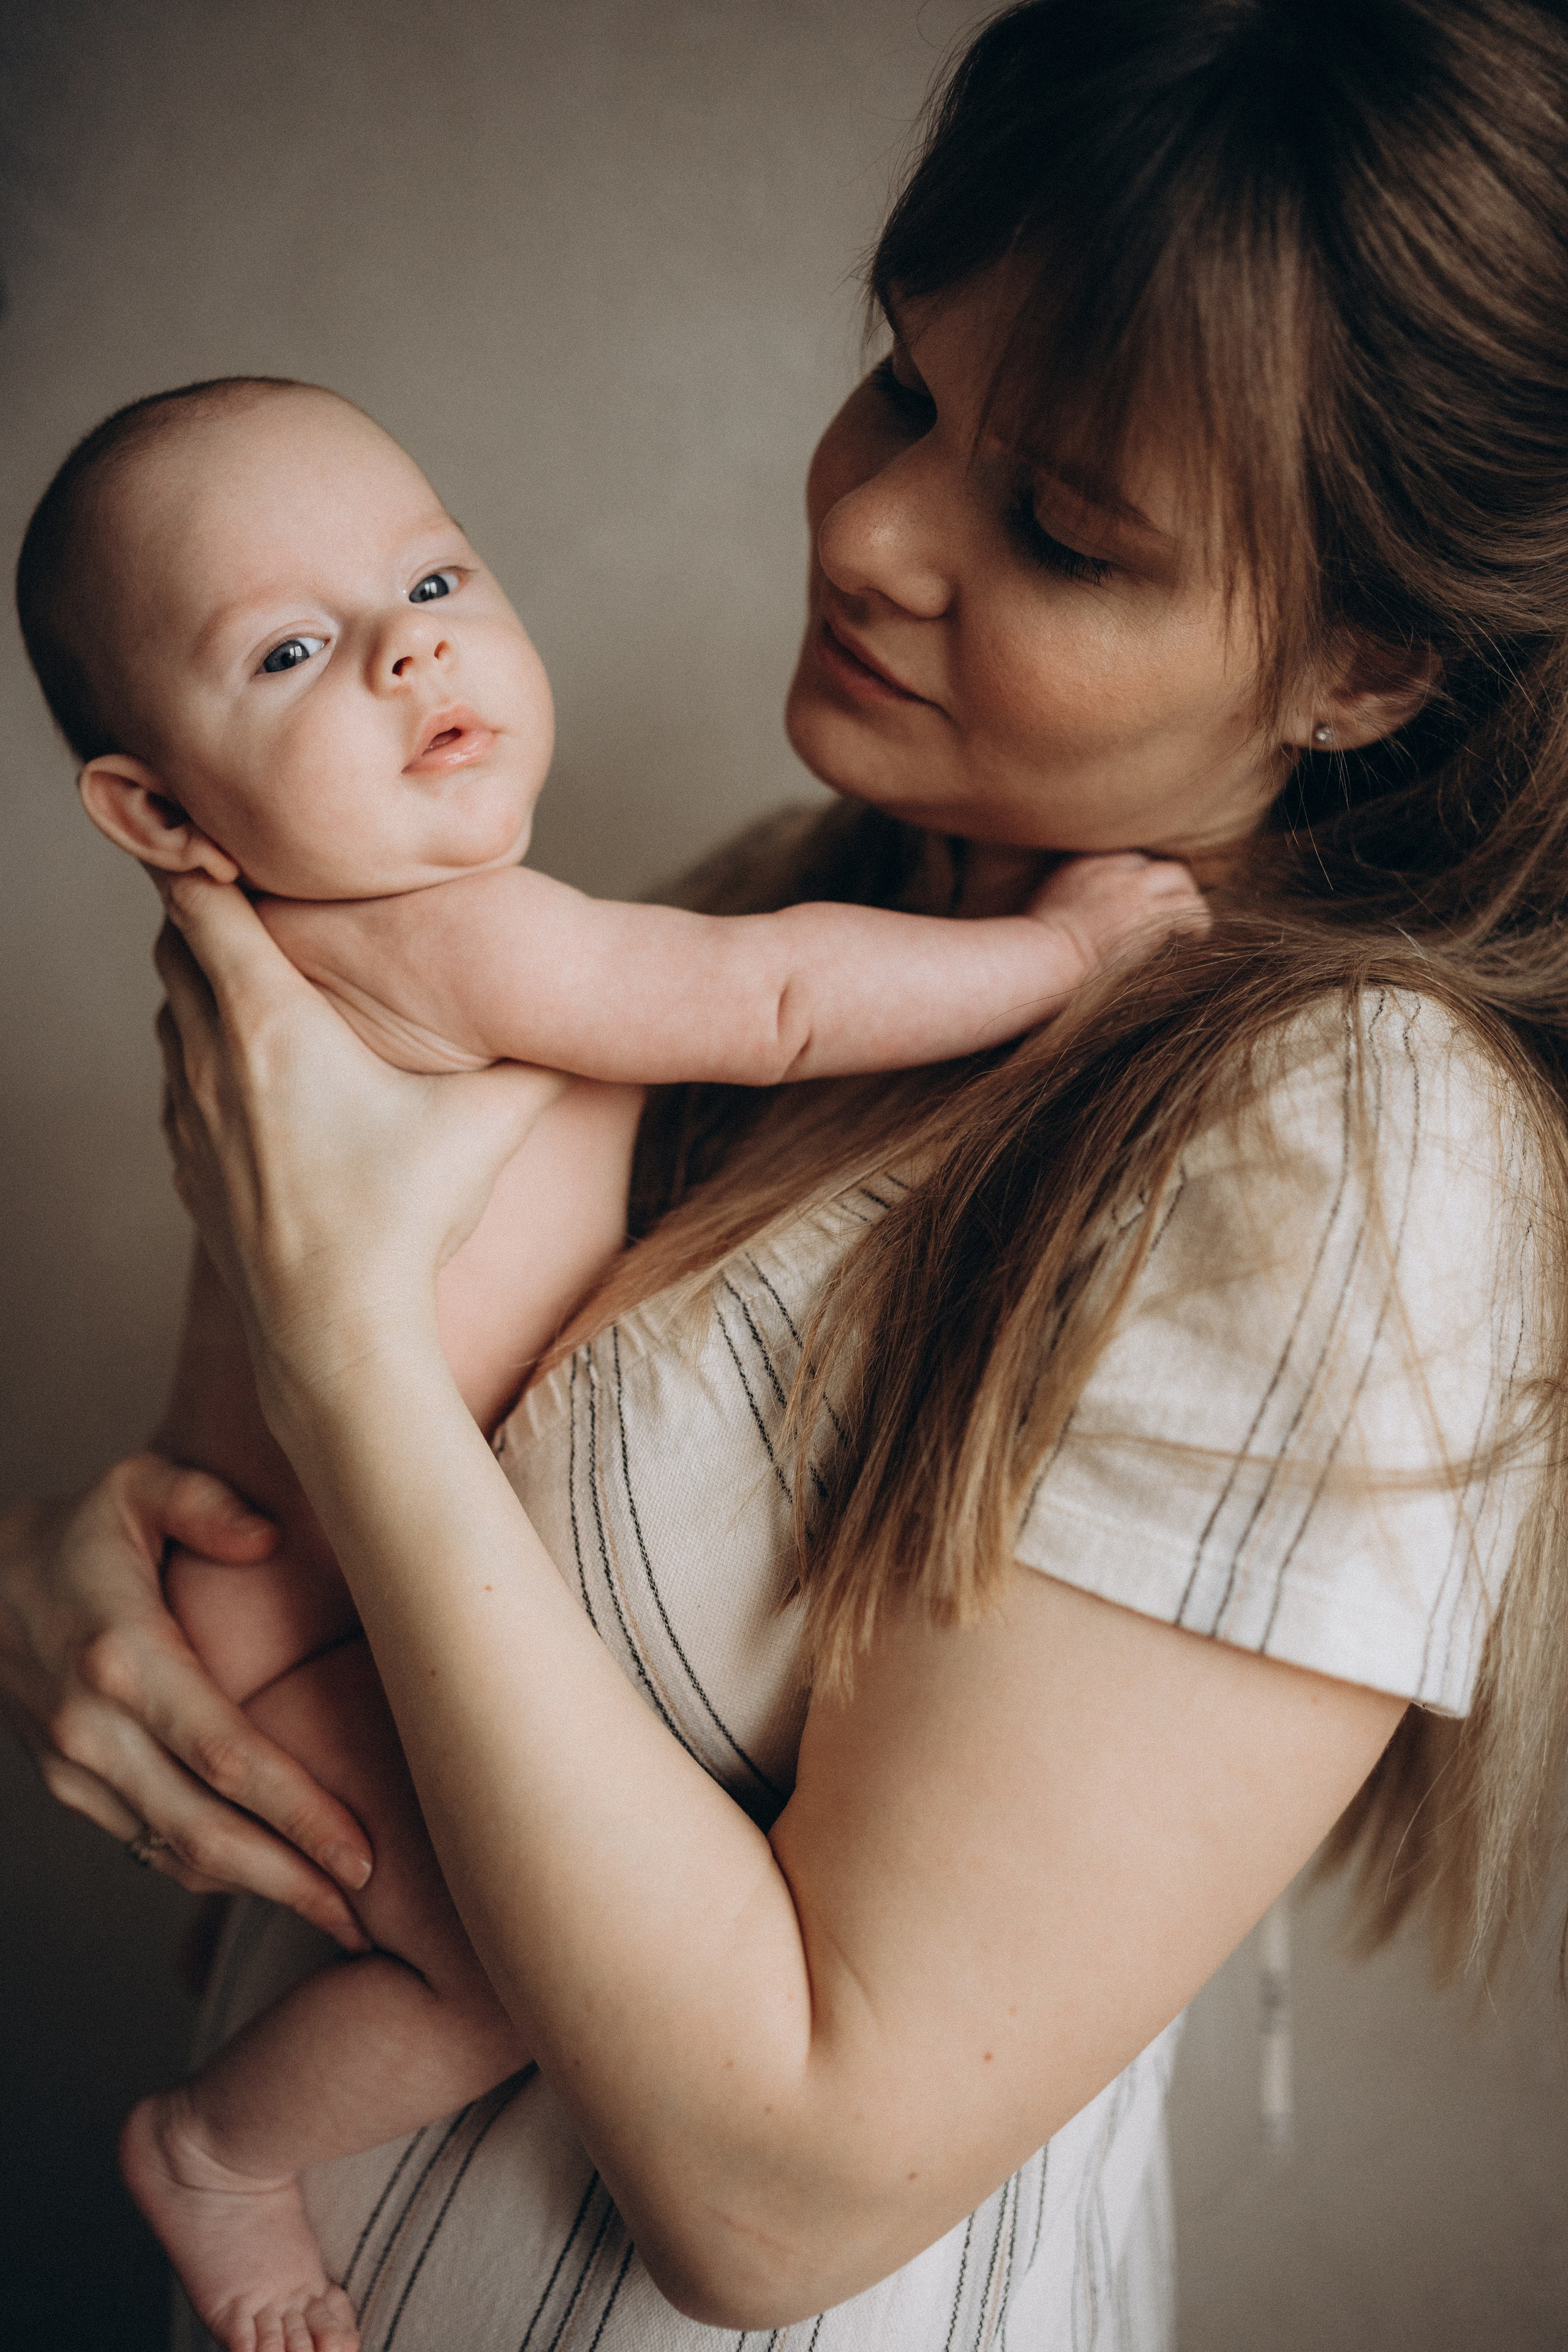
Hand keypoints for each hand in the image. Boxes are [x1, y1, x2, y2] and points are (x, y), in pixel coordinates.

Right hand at [0, 1454, 373, 1945]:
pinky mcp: (72, 1791)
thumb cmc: (80, 1532)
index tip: (362, 1853)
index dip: (297, 1813)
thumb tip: (267, 1536)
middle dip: (291, 1879)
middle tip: (368, 1911)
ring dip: (259, 1891)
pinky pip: (151, 1848)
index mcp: (123, 1656)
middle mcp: (95, 1728)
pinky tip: (277, 1880)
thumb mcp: (137, 1485)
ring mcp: (77, 1770)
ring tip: (341, 1914)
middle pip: (204, 1829)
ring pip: (176, 1855)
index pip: (224, 1756)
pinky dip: (215, 1873)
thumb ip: (205, 1502)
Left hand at [153, 872, 561, 1415]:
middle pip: (175, 951)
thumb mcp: (487, 1127)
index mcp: (271, 1024)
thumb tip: (605, 1024)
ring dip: (203, 991)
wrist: (333, 1333)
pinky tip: (251, 1077)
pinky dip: (199, 1059)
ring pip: (171, 1020)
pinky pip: (177, 1086)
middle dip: (207, 916)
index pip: (201, 905)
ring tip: (258, 981)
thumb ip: (539, 1064)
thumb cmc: (403, 1219)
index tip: (214, 834)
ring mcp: (191, 1118)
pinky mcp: (189, 1169)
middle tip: (256, 897)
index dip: (199, 859)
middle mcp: (213, 1060)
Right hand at [1024, 852, 1208, 975]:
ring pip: (1181, 882)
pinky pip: (1191, 911)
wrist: (1040, 959)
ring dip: (1188, 902)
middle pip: (1158, 865)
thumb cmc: (1034, 946)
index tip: (1146, 899)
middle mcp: (1113, 871)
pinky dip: (1197, 923)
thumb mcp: (1046, 902)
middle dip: (1171, 885)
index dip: (1143, 879)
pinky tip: (1194, 938)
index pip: (1131, 859)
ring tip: (1190, 925)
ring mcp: (1134, 892)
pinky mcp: (1151, 918)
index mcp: (1086, 863)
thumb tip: (1083, 906)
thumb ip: (1071, 892)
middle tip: (1173, 909)